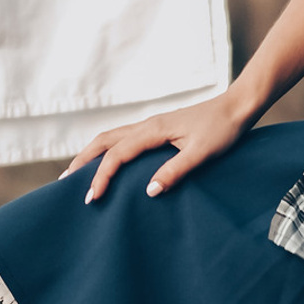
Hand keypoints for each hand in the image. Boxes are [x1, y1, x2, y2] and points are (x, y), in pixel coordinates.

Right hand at [62, 89, 257, 204]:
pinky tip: (110, 161)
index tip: (92, 197)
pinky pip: (124, 138)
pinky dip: (108, 149)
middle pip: (104, 140)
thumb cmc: (223, 129)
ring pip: (112, 136)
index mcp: (153, 130)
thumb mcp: (202, 154)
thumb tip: (148, 191)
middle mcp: (147, 124)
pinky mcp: (159, 128)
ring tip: (79, 172)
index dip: (101, 176)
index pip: (117, 154)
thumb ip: (175, 171)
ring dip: (92, 153)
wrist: (238, 106)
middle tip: (66, 181)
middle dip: (83, 160)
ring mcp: (152, 125)